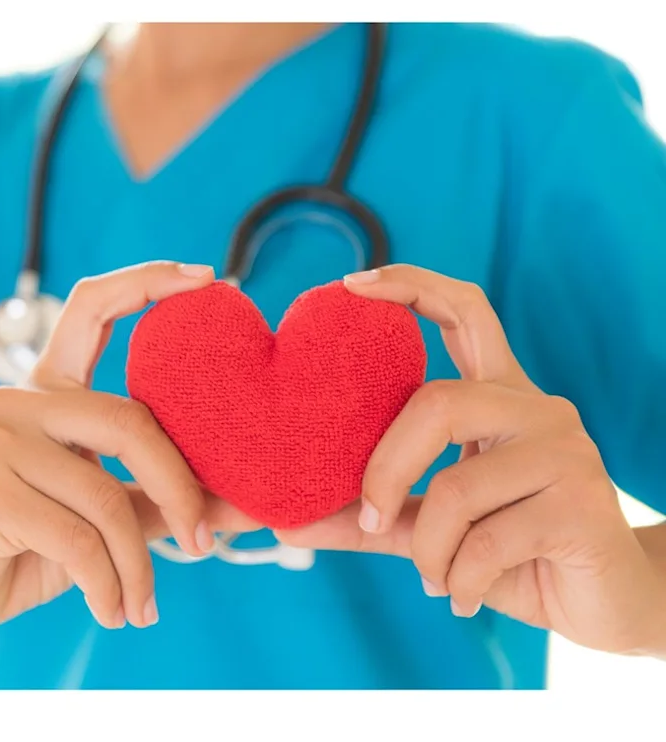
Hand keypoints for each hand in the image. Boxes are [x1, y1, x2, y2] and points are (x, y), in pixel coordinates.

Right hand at [0, 262, 259, 639]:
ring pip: (106, 496)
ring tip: (142, 606)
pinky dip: (109, 585)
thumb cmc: (26, 546)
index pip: (93, 307)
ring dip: (138, 564)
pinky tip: (112, 611)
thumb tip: (248, 502)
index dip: (148, 281)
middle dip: (180, 489)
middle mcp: (19, 399)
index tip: (207, 277)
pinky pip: (78, 539)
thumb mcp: (103, 516)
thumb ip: (163, 498)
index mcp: (49, 390)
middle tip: (203, 546)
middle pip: (130, 421)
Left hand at [276, 264, 665, 654]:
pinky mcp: (585, 503)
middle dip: (386, 468)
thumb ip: (366, 517)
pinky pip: (488, 541)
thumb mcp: (429, 528)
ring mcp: (565, 450)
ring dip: (427, 547)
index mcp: (499, 396)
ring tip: (433, 577)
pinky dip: (458, 579)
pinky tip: (461, 597)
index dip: (410, 285)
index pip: (463, 312)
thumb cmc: (513, 553)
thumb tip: (283, 522)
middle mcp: (535, 408)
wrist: (606, 605)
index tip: (351, 285)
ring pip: (457, 485)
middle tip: (368, 518)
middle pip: (438, 403)